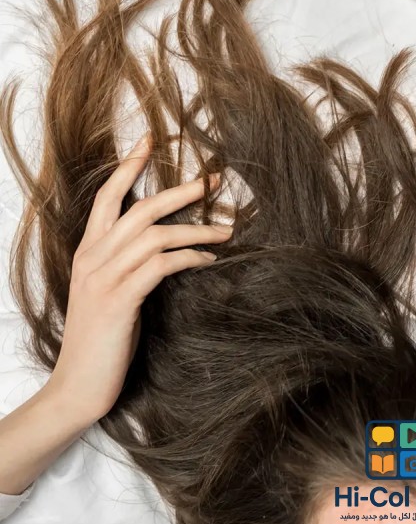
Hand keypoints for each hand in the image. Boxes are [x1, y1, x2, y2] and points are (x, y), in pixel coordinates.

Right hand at [45, 135, 232, 425]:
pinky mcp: (120, 300)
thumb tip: (163, 245)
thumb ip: (127, 264)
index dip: (128, 167)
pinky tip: (209, 261)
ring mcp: (104, 278)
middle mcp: (93, 258)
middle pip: (139, 208)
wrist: (80, 383)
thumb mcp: (111, 292)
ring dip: (197, 229)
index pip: (107, 198)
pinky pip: (160, 266)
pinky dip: (189, 258)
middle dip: (179, 190)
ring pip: (155, 235)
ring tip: (228, 230)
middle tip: (214, 179)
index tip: (150, 140)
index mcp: (89, 251)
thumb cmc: (103, 338)